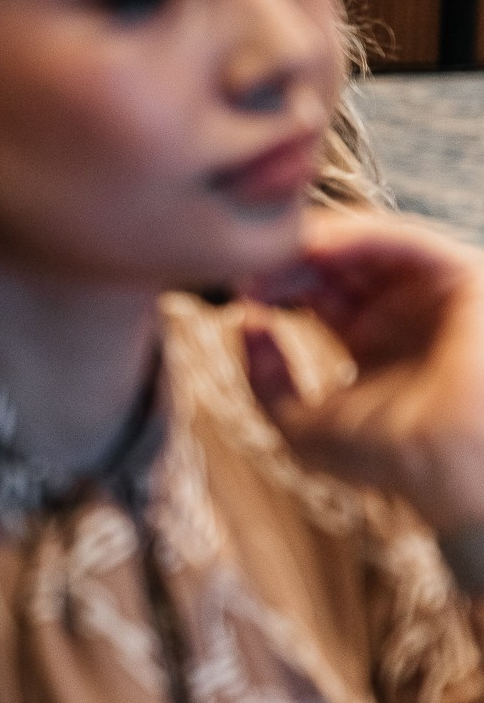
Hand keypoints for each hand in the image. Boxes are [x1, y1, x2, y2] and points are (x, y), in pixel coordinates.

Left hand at [243, 206, 483, 535]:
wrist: (451, 467)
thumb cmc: (388, 459)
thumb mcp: (302, 426)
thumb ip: (263, 381)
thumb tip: (247, 324)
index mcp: (372, 341)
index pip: (315, 290)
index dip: (275, 283)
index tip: (241, 289)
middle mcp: (403, 313)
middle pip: (337, 261)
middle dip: (291, 258)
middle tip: (253, 264)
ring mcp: (432, 295)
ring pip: (369, 243)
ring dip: (319, 241)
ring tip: (278, 251)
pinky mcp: (464, 279)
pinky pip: (406, 240)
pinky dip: (359, 235)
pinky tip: (316, 246)